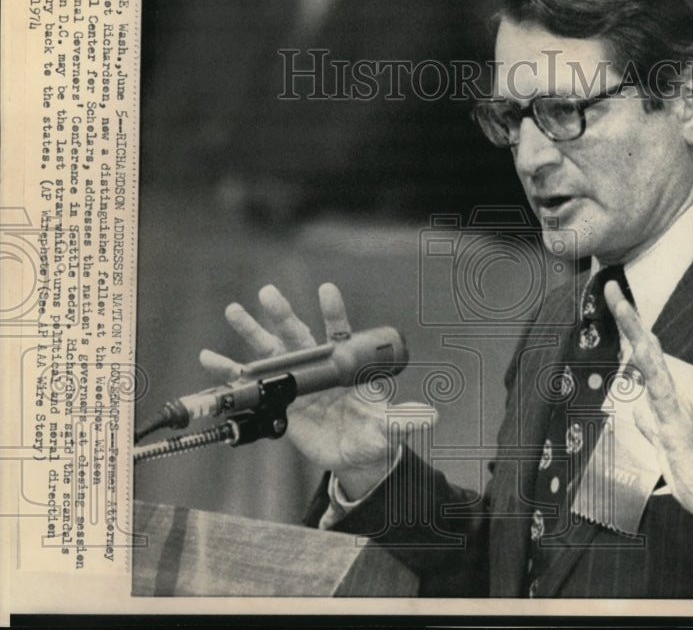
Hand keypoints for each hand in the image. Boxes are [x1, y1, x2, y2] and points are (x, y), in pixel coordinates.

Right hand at [200, 283, 435, 499]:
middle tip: (268, 292)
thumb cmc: (373, 432)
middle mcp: (318, 367)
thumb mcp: (387, 428)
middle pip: (299, 335)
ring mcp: (296, 381)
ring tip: (234, 309)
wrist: (354, 453)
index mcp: (344, 366)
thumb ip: (403, 421)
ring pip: (271, 350)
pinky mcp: (278, 400)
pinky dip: (229, 370)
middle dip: (283, 313)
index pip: (340, 332)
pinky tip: (210, 358)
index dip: (334, 311)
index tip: (327, 290)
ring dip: (252, 330)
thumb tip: (430, 417)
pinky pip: (250, 383)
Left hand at [605, 281, 692, 549]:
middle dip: (628, 318)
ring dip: (636, 333)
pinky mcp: (678, 424)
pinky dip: (652, 369)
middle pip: (647, 349)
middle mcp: (671, 397)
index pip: (643, 357)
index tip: (615, 302)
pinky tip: (644, 351)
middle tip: (610, 288)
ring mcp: (675, 408)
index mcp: (665, 400)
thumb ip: (649, 426)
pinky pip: (662, 392)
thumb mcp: (660, 446)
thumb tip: (637, 410)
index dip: (629, 330)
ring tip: (621, 307)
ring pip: (653, 362)